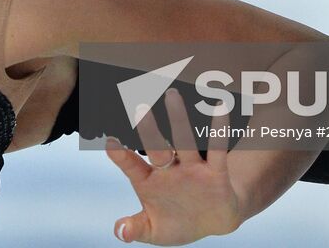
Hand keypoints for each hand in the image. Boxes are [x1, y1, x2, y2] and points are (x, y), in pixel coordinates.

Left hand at [104, 88, 241, 243]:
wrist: (213, 222)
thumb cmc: (178, 222)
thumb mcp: (154, 231)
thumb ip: (136, 229)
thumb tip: (120, 232)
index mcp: (149, 182)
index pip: (132, 165)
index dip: (120, 155)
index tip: (109, 140)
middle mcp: (169, 169)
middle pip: (157, 147)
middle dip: (148, 129)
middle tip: (140, 106)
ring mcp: (192, 168)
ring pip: (184, 141)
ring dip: (179, 120)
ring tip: (173, 96)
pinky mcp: (215, 172)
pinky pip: (217, 149)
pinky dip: (219, 130)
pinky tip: (219, 109)